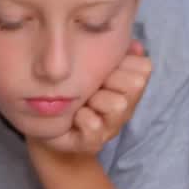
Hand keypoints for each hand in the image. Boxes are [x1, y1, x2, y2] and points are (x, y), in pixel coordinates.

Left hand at [38, 40, 151, 155]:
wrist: (45, 121)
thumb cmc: (71, 88)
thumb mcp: (93, 64)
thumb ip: (116, 53)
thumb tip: (136, 46)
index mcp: (127, 88)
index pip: (143, 68)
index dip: (121, 64)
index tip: (104, 70)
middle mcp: (125, 109)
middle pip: (135, 84)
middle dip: (108, 80)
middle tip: (91, 87)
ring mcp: (111, 127)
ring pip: (118, 105)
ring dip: (95, 100)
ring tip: (81, 102)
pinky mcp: (93, 143)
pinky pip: (94, 125)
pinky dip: (81, 118)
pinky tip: (73, 118)